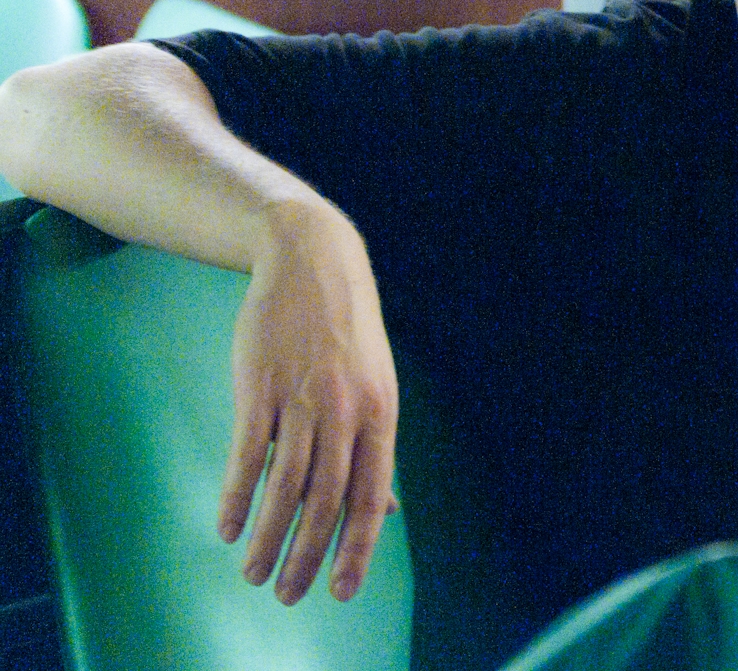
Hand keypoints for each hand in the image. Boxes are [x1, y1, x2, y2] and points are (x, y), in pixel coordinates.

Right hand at [218, 201, 399, 602]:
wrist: (312, 263)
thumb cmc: (344, 336)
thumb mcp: (376, 387)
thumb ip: (375, 449)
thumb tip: (388, 510)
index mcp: (381, 415)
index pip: (372, 495)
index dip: (358, 547)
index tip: (342, 591)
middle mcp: (346, 412)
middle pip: (328, 500)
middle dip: (307, 555)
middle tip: (286, 594)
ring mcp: (302, 399)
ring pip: (285, 485)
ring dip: (267, 537)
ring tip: (253, 574)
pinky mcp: (260, 387)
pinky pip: (247, 454)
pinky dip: (237, 497)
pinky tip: (228, 528)